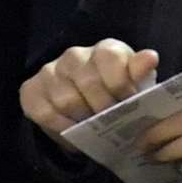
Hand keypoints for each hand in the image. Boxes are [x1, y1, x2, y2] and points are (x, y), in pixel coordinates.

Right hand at [20, 39, 160, 148]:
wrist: (87, 102)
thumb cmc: (117, 92)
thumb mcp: (136, 84)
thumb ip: (141, 72)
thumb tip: (150, 58)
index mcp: (104, 49)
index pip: (110, 59)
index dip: (122, 86)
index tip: (130, 105)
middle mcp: (75, 55)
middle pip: (88, 82)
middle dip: (103, 108)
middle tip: (112, 123)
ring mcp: (51, 71)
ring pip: (66, 100)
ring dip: (82, 120)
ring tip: (94, 130)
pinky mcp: (31, 90)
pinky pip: (44, 113)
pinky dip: (61, 128)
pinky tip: (73, 133)